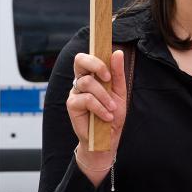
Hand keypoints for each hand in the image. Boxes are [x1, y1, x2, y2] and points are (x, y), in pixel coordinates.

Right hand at [66, 50, 127, 183]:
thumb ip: (117, 73)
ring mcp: (75, 92)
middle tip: (108, 79)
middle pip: (79, 60)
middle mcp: (80, 82)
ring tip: (112, 109)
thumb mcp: (119, 93)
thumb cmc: (112, 115)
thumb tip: (117, 52)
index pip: (87, 57)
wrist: (106, 138)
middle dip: (96, 65)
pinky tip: (106, 116)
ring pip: (87, 83)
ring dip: (104, 96)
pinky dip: (100, 108)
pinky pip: (86, 99)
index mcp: (91, 76)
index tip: (109, 70)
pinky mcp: (72, 105)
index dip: (96, 57)